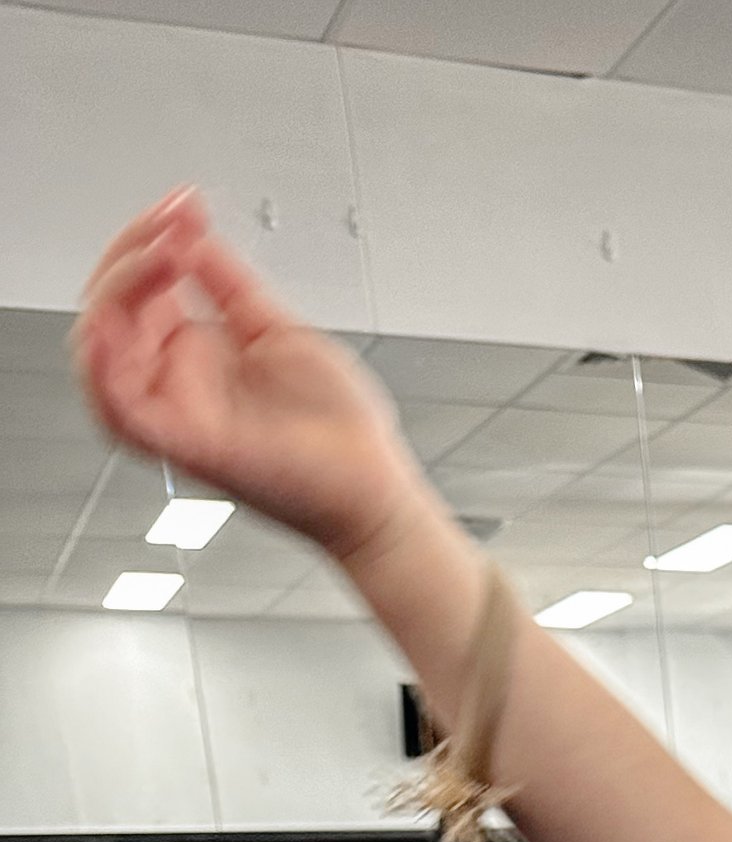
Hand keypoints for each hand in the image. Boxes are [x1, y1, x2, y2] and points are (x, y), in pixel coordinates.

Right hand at [75, 189, 421, 565]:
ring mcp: (179, 412)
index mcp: (196, 353)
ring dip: (115, 295)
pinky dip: (103, 370)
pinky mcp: (187, 446)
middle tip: (170, 228)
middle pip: (108, 308)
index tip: (182, 208)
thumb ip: (229, 281)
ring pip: (99, 353)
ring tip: (160, 259)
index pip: (137, 286)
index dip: (147, 239)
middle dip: (128, 255)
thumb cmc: (339, 428)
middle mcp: (179, 381)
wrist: (375, 487)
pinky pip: (119, 412)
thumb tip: (191, 231)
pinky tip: (118, 326)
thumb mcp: (277, 328)